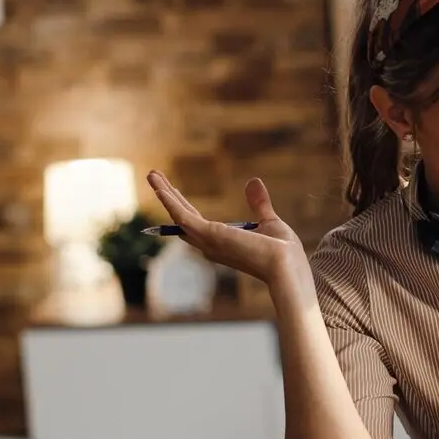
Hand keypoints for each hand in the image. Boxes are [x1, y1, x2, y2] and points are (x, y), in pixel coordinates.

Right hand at [146, 171, 313, 301]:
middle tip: (154, 176)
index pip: (197, 222)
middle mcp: (211, 244)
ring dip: (164, 193)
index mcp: (223, 242)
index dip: (183, 205)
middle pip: (182, 217)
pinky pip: (182, 217)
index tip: (172, 190)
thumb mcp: (269, 221)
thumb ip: (259, 204)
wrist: (286, 264)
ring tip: (151, 174)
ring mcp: (208, 240)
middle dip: (168, 195)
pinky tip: (161, 187)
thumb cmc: (282, 251)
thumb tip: (253, 182)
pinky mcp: (209, 235)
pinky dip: (170, 201)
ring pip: (178, 214)